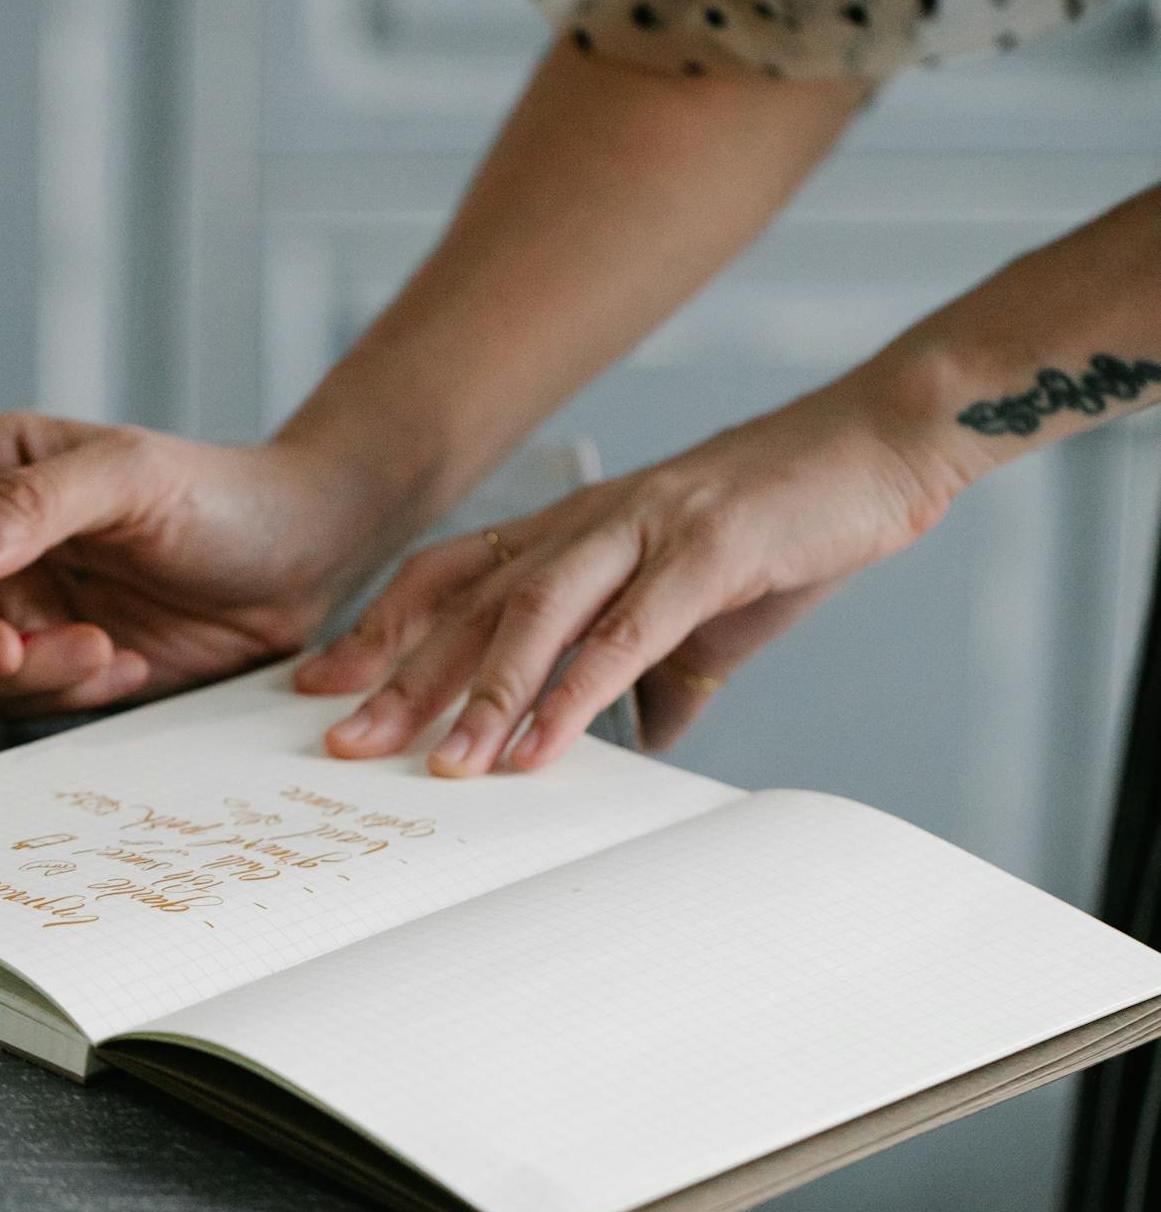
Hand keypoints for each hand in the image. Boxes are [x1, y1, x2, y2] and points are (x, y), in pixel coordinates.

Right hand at [0, 413, 393, 716]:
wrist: (296, 564)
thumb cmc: (219, 496)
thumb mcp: (131, 479)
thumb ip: (34, 505)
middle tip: (15, 655)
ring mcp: (8, 605)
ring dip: (16, 674)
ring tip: (104, 650)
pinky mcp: (47, 663)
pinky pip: (10, 700)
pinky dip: (59, 694)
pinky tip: (126, 665)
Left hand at [294, 369, 962, 771]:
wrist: (889, 443)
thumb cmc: (795, 525)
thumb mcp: (710, 609)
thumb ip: (660, 674)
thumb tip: (639, 740)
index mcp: (579, 529)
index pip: (453, 574)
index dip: (383, 627)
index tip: (322, 684)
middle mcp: (592, 521)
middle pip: (472, 602)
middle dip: (400, 676)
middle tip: (344, 744)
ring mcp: (647, 530)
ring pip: (536, 613)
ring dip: (483, 694)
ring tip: (443, 768)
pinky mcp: (709, 550)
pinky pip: (628, 632)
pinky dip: (578, 692)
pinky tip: (544, 746)